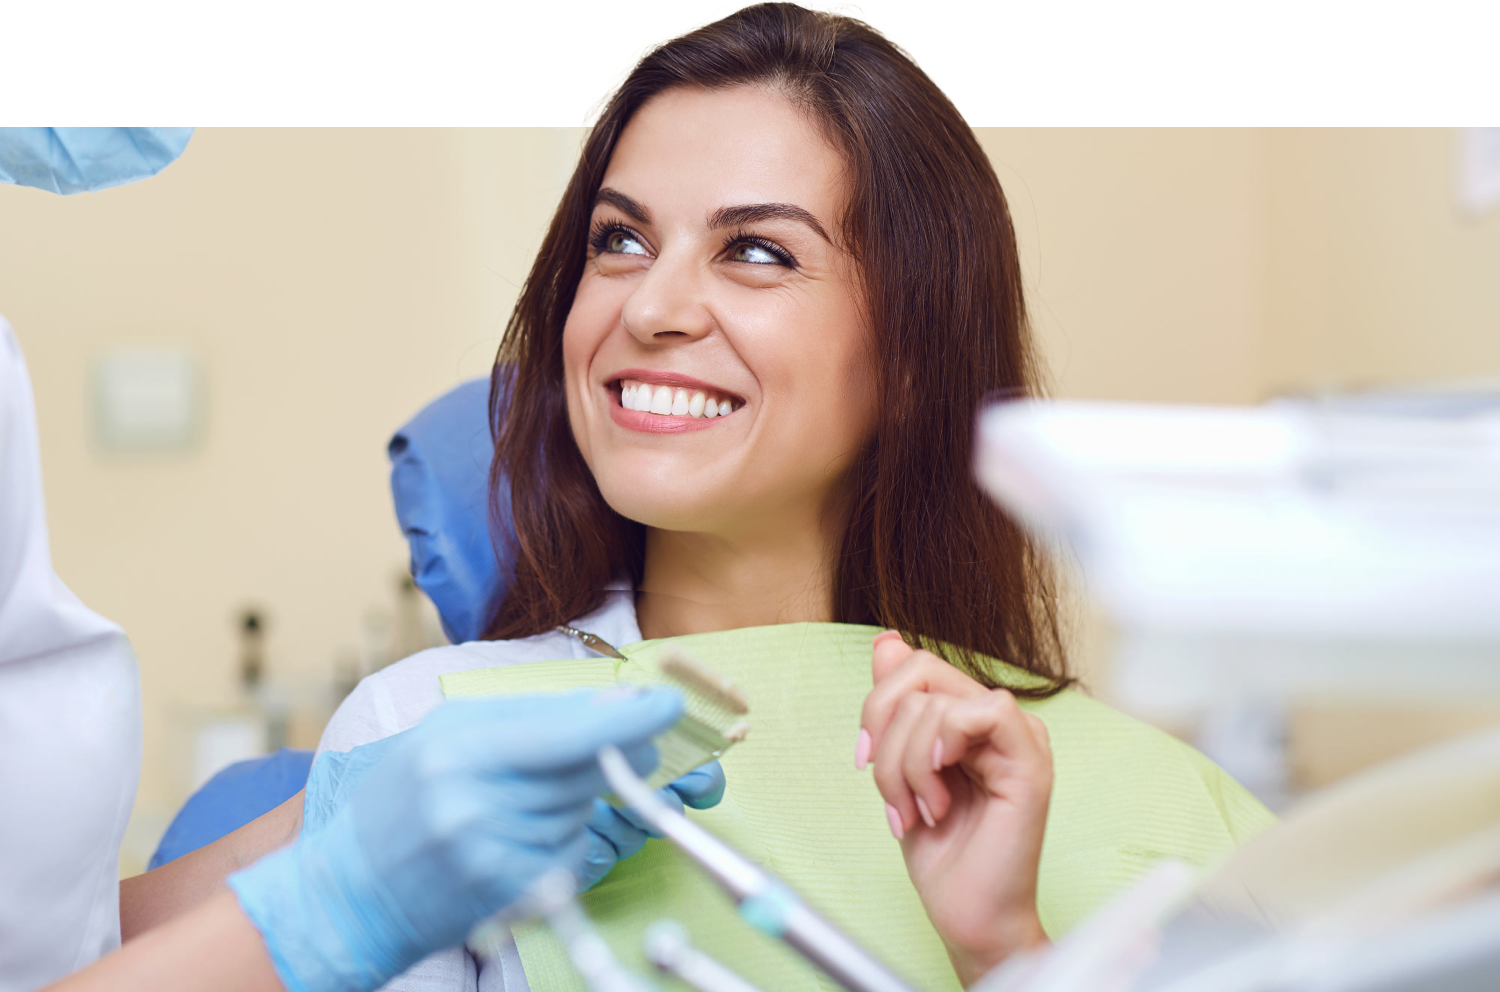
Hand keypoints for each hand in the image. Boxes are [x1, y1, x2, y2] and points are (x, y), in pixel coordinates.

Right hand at [303, 731, 725, 893]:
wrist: (349, 893)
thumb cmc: (402, 801)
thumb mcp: (449, 734)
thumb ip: (529, 715)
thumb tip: (614, 702)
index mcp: (459, 748)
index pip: (566, 731)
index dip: (628, 718)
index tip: (670, 704)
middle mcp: (476, 802)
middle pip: (587, 769)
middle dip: (622, 753)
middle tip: (637, 745)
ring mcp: (493, 854)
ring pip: (582, 810)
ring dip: (578, 798)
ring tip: (523, 801)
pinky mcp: (508, 894)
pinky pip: (570, 852)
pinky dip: (564, 837)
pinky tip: (522, 837)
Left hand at [858, 633, 1052, 984]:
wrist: (967, 914)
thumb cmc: (941, 853)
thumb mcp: (899, 769)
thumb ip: (897, 707)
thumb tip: (886, 642)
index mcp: (967, 717)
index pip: (913, 666)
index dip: (876, 706)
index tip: (865, 760)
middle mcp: (995, 719)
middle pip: (919, 672)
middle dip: (884, 735)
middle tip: (890, 793)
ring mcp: (1019, 736)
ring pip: (933, 704)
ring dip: (904, 768)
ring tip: (918, 812)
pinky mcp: (1030, 760)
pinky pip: (980, 713)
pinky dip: (938, 754)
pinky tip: (940, 798)